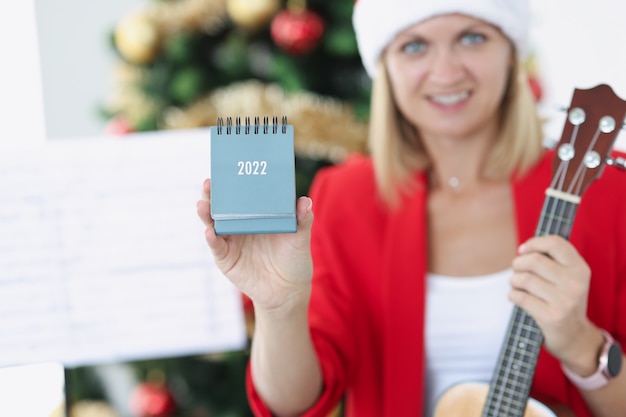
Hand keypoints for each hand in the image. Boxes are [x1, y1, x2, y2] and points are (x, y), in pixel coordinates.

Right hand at [196, 178, 314, 311]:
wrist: (287, 291)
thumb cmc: (294, 260)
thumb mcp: (300, 239)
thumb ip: (302, 221)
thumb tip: (305, 201)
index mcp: (256, 214)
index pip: (240, 194)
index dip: (232, 182)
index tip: (226, 169)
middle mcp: (240, 224)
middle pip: (221, 205)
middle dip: (212, 194)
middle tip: (208, 183)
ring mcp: (230, 240)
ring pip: (213, 223)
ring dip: (206, 213)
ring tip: (202, 204)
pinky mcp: (226, 258)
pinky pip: (216, 246)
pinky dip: (211, 239)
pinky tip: (209, 232)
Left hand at [509, 235, 599, 366]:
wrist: (575, 336)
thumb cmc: (563, 300)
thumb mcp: (568, 277)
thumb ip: (551, 260)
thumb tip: (523, 249)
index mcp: (580, 269)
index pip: (555, 243)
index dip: (534, 243)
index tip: (523, 249)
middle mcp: (575, 283)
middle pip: (534, 260)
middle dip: (518, 263)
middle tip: (517, 270)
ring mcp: (565, 301)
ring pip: (524, 279)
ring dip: (514, 281)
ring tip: (517, 285)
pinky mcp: (552, 317)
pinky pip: (520, 297)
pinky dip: (513, 295)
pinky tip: (516, 297)